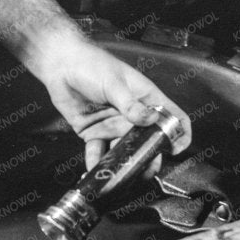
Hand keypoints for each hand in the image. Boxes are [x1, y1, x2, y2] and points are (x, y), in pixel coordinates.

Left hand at [29, 30, 190, 167]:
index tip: (176, 149)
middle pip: (148, 140)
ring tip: (122, 175)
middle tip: (148, 170)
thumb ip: (130, 105)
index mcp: (145, 98)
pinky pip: (98, 151)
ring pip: (124, 150)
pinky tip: (95, 169)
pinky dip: (96, 162)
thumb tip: (151, 119)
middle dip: (150, 157)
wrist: (60, 65)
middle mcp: (132, 115)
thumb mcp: (115, 83)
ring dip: (123, 164)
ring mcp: (113, 125)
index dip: (179, 133)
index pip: (172, 116)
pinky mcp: (94, 132)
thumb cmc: (91, 64)